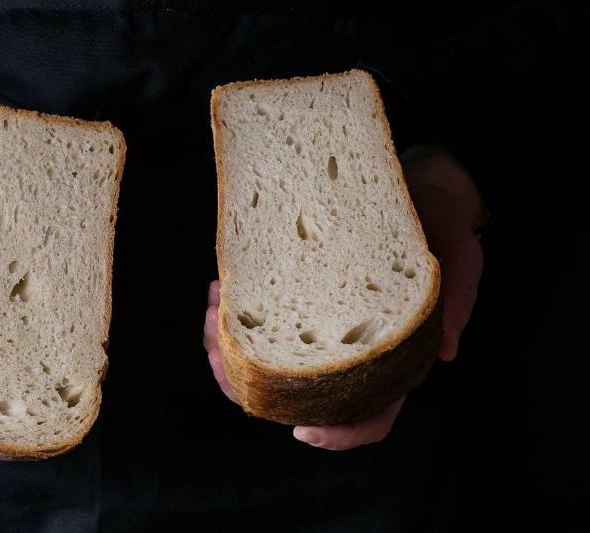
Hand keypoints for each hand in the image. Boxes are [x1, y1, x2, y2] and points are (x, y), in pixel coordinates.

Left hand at [203, 143, 485, 449]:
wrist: (422, 189)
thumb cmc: (443, 229)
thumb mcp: (461, 260)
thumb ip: (455, 305)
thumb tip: (447, 350)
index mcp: (396, 357)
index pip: (373, 414)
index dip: (341, 434)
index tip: (302, 432)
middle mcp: (353, 351)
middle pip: (302, 397)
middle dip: (251, 385)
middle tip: (222, 353)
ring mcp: (323, 328)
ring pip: (271, 364)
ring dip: (231, 348)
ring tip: (214, 315)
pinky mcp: (302, 298)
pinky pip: (263, 321)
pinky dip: (235, 314)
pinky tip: (219, 290)